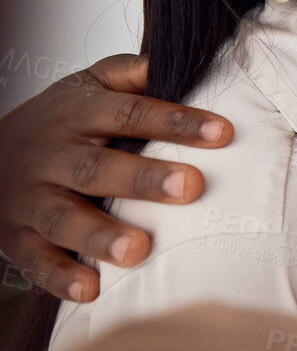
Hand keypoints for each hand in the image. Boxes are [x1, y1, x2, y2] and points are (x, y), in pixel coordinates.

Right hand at [0, 55, 225, 301]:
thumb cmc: (58, 121)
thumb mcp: (87, 85)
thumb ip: (131, 74)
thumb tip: (180, 60)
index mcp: (77, 113)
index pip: (130, 113)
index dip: (176, 122)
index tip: (222, 133)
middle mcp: (52, 156)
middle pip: (97, 167)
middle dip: (144, 178)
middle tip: (191, 185)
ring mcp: (31, 199)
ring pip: (63, 218)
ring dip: (101, 235)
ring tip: (139, 249)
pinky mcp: (16, 238)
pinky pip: (36, 260)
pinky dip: (60, 277)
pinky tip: (91, 290)